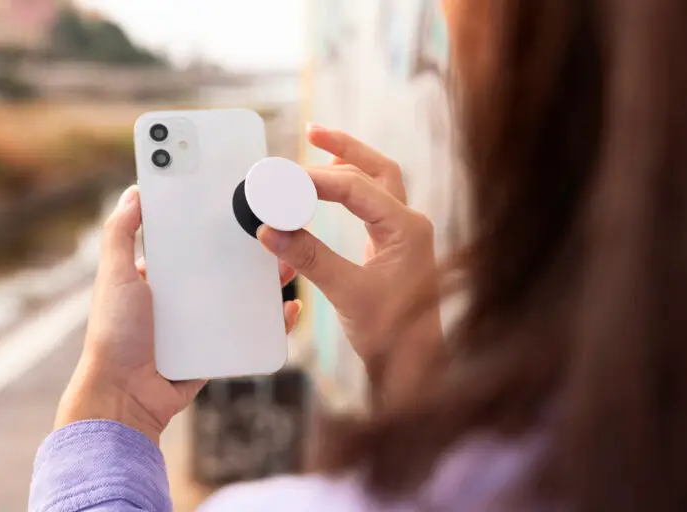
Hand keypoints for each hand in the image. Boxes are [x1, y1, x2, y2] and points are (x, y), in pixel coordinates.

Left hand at [56, 186, 301, 442]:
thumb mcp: (115, 276)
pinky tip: (288, 309)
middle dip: (248, 251)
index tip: (237, 205)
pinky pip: (247, 333)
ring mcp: (199, 326)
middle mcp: (180, 300)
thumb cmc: (115, 335)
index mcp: (158, 277)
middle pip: (221, 268)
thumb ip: (120, 234)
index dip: (211, 226)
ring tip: (289, 265)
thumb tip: (134, 192)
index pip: (190, 243)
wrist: (126, 395)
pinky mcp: (215, 351)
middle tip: (274, 232)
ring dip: (265, 283)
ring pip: (239, 298)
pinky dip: (269, 323)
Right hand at [257, 126, 442, 401]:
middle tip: (311, 131)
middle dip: (344, 148)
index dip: (317, 180)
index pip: (358, 187)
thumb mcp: (346, 292)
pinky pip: (371, 204)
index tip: (284, 180)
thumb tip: (270, 230)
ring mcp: (403, 234)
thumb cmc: (394, 335)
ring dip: (349, 163)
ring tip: (318, 144)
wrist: (416, 364)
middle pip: (378, 169)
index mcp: (407, 229)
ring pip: (378, 183)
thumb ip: (308, 258)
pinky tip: (329, 189)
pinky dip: (349, 189)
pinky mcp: (392, 246)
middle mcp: (409, 224)